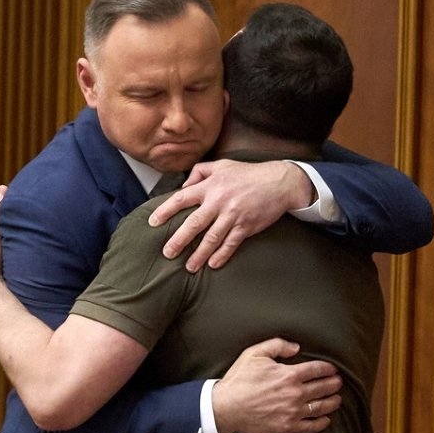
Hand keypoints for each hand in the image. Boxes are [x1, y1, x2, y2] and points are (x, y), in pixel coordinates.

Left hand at [148, 160, 314, 271]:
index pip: (182, 199)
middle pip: (194, 224)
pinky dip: (221, 255)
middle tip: (167, 253)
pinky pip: (231, 244)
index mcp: (211, 186)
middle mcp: (219, 201)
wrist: (279, 182)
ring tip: (189, 267)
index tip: (153, 222)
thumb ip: (200, 172)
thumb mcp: (222, 165)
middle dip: (179, 240)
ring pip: (211, 238)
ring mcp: (233, 215)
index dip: (166, 211)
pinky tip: (213, 264)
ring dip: (199, 254)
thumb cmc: (249, 174)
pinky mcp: (246, 226)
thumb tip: (184, 186)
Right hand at [211, 338, 342, 432]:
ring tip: (337, 399)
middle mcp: (295, 394)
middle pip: (323, 388)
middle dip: (334, 384)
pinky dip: (322, 422)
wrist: (226, 407)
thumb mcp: (254, 353)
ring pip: (321, 407)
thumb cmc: (239, 379)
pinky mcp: (287, 427)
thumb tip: (296, 347)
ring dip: (332, 402)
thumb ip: (277, 345)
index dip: (328, 369)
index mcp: (289, 375)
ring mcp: (293, 412)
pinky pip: (311, 426)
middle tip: (339, 382)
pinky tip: (326, 419)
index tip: (333, 369)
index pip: (317, 370)